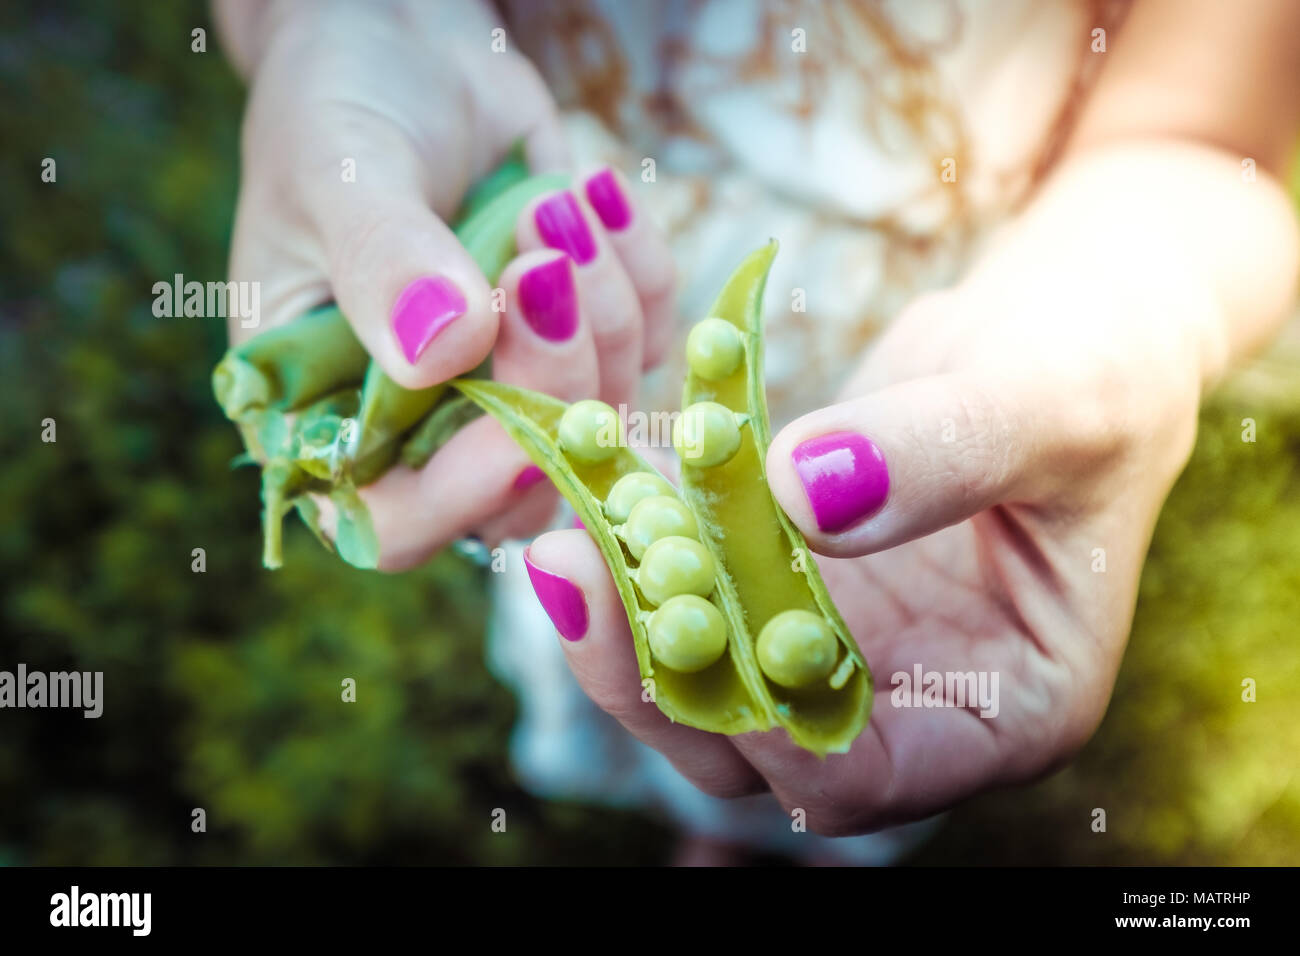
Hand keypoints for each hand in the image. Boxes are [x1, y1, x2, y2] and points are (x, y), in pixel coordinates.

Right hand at [220, 0, 674, 567]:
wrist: (406, 48)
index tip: (515, 422)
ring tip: (564, 204)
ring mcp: (516, 390)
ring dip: (605, 310)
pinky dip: (644, 273)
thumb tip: (446, 351)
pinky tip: (598, 197)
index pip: (391, 522)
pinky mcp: (587, 342)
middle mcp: (426, 427)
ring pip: (604, 422)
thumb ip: (384, 263)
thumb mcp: (337, 172)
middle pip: (519, 489)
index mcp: (327, 417)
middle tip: (545, 262)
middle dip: (555, 383)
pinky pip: (655, 348)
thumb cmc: (339, 108)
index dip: (460, 496)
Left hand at [520, 141, 1297, 833]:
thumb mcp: (1053, 403)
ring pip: (700, 670)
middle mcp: (904, 699)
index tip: (689, 628)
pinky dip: (640, 539)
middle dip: (655, 667)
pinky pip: (692, 582)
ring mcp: (835, 643)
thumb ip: (945, 451)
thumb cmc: (1093, 375)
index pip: (863, 777)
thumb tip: (802, 493)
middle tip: (572, 568)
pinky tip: (590, 473)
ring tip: (566, 521)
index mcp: (1003, 710)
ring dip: (628, 604)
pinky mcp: (782, 581)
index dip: (766, 729)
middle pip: (750, 739)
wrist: (1054, 338)